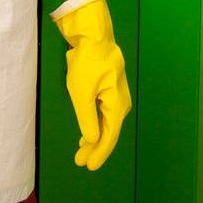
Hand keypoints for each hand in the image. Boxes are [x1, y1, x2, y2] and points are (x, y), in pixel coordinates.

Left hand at [52, 0, 131, 170]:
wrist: (93, 37)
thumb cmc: (87, 63)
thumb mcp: (81, 93)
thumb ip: (87, 119)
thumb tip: (92, 139)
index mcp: (116, 105)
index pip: (109, 136)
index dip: (98, 153)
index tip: (87, 165)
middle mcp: (120, 103)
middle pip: (109, 132)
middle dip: (95, 148)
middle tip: (81, 161)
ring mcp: (117, 96)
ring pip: (107, 124)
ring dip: (95, 138)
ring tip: (82, 151)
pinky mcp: (110, 90)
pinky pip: (104, 114)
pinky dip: (96, 125)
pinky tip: (88, 133)